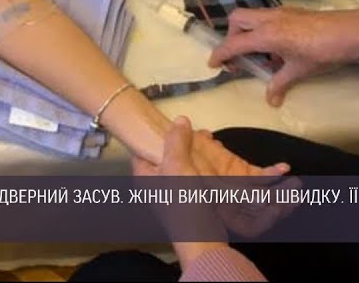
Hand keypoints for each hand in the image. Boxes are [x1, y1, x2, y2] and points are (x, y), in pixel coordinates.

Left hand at [131, 117, 293, 268]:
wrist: (202, 238)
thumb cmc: (183, 201)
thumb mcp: (178, 165)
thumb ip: (176, 140)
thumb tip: (180, 119)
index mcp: (144, 175)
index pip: (142, 147)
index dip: (154, 133)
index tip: (172, 122)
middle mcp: (154, 184)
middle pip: (164, 154)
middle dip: (181, 141)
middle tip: (199, 132)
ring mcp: (171, 193)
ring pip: (181, 164)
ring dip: (195, 152)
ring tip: (210, 141)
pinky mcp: (188, 199)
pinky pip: (193, 176)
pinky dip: (202, 166)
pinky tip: (216, 158)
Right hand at [208, 4, 358, 106]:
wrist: (350, 32)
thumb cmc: (323, 52)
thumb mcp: (299, 71)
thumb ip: (280, 83)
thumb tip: (271, 101)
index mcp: (266, 34)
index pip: (234, 43)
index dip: (221, 54)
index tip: (213, 64)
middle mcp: (269, 19)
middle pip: (237, 19)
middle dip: (232, 36)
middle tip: (239, 56)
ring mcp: (281, 13)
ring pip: (252, 16)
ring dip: (248, 33)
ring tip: (261, 56)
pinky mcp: (291, 12)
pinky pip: (267, 18)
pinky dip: (264, 31)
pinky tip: (279, 49)